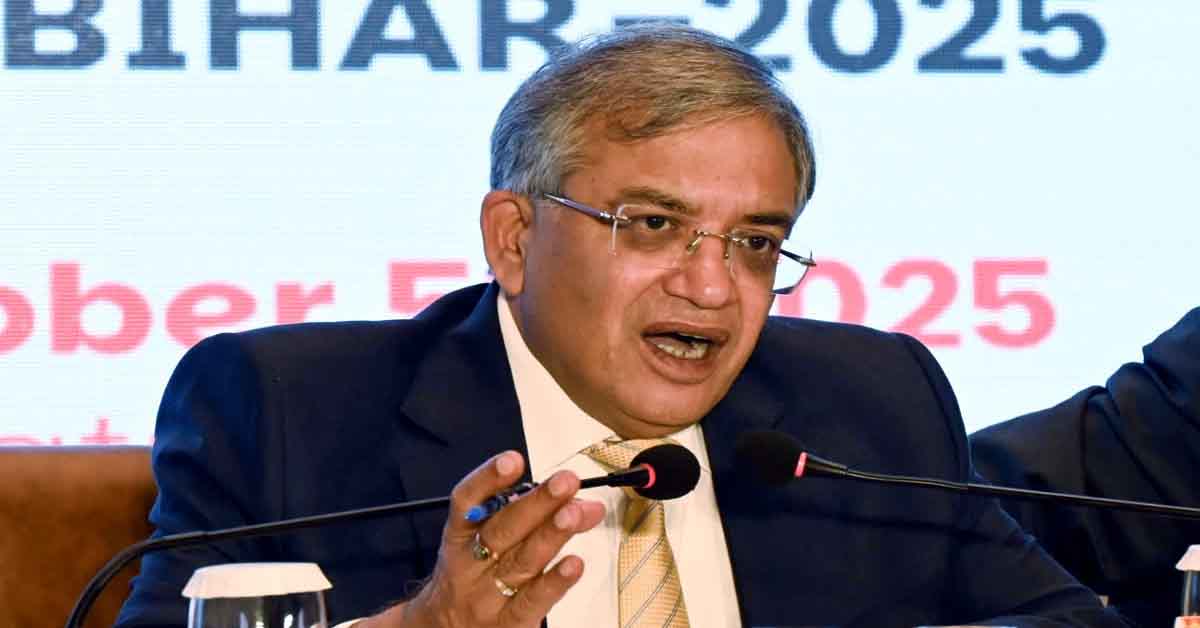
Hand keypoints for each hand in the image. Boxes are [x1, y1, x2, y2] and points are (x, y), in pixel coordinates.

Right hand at [361, 451, 605, 627]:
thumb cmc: (470, 575)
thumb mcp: (479, 541)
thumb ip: (523, 516)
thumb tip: (575, 499)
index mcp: (459, 535)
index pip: (466, 502)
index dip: (488, 479)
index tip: (513, 460)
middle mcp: (470, 563)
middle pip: (503, 529)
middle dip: (537, 502)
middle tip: (565, 481)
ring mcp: (488, 595)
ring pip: (522, 561)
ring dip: (552, 534)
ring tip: (576, 513)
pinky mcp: (508, 622)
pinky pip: (533, 601)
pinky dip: (555, 582)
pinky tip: (574, 564)